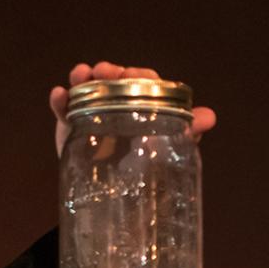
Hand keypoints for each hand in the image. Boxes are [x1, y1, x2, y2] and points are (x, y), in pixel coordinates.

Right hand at [50, 61, 217, 156]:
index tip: (132, 74)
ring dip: (82, 76)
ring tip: (80, 75)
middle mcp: (118, 101)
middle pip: (113, 78)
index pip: (143, 80)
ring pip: (86, 86)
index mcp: (144, 103)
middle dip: (109, 71)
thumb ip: (188, 132)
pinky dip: (59, 99)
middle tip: (105, 72)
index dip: (138, 74)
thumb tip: (210, 117)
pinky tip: (59, 94)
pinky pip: (63, 107)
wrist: (118, 196)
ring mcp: (94, 110)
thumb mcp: (169, 149)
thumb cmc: (149, 166)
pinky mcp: (72, 123)